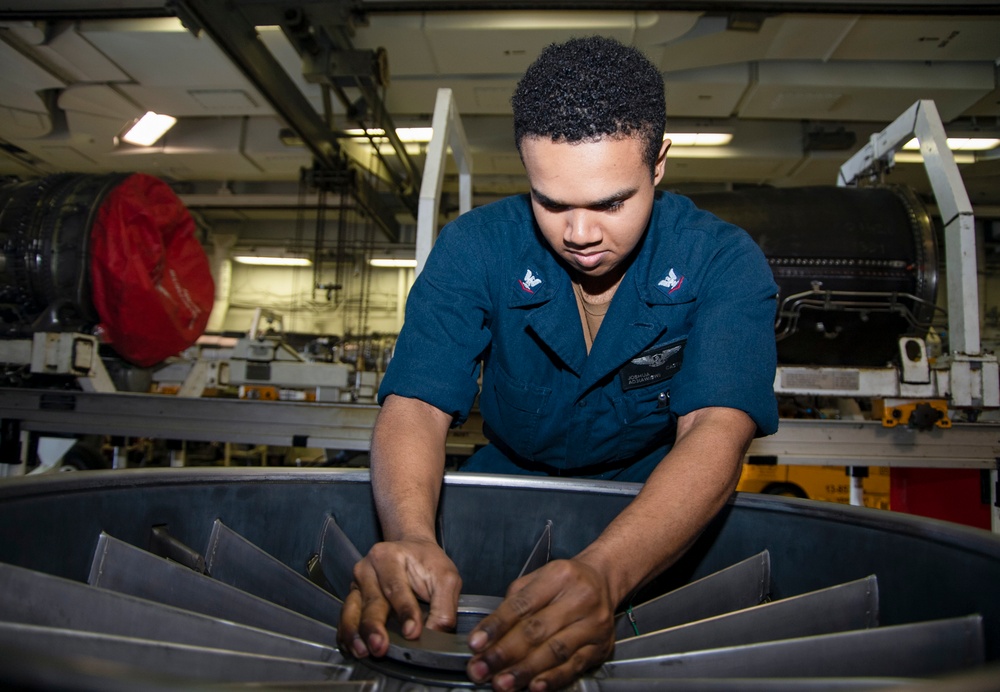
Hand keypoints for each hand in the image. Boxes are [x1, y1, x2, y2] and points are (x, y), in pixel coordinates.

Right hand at [337, 537, 461, 658]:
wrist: (412, 549)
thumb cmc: (427, 563)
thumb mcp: (446, 577)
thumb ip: (444, 605)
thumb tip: (436, 634)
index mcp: (389, 556)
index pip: (396, 587)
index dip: (405, 611)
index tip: (412, 632)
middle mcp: (368, 569)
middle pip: (371, 601)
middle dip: (374, 626)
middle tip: (380, 646)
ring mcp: (357, 585)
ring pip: (352, 611)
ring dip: (355, 633)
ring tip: (363, 651)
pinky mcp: (353, 599)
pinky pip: (346, 618)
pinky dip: (347, 635)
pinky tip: (354, 648)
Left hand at [466, 558, 615, 690]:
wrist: (603, 581)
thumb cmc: (563, 582)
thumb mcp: (537, 579)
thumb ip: (513, 603)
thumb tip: (487, 636)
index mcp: (558, 576)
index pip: (521, 605)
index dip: (496, 626)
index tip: (476, 644)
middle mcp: (579, 598)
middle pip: (536, 630)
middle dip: (504, 654)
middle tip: (481, 670)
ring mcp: (592, 624)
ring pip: (554, 651)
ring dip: (524, 671)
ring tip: (502, 683)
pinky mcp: (600, 646)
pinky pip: (573, 666)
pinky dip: (552, 679)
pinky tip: (534, 687)